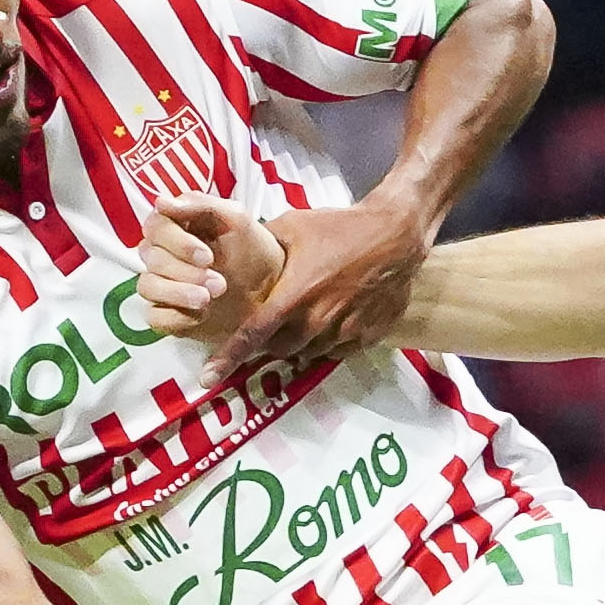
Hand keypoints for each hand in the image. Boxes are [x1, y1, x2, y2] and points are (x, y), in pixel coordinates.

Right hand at [134, 196, 284, 351]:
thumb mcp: (237, 219)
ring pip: (148, 286)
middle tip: (219, 283)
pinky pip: (154, 316)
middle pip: (152, 257)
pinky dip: (176, 316)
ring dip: (179, 293)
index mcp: (177, 226)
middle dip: (185, 271)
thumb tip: (162, 202)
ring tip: (209, 298)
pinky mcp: (169, 313)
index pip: (155, 226)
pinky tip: (201, 314)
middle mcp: (165, 254)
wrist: (273, 290)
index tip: (207, 256)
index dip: (177, 242)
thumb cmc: (254, 250)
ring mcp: (165, 284)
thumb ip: (201, 204)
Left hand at [212, 200, 429, 378]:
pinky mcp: (366, 337)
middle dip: (267, 343)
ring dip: (298, 344)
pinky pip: (336, 351)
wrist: (396, 235)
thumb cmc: (343, 227)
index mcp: (293, 297)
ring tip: (302, 321)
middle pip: (278, 350)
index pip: (252, 336)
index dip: (227, 358)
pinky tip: (330, 322)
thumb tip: (240, 250)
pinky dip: (326, 343)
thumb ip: (264, 245)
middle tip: (268, 327)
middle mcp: (316, 323)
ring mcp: (343, 333)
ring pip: (308, 353)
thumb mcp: (294, 225)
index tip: (207, 379)